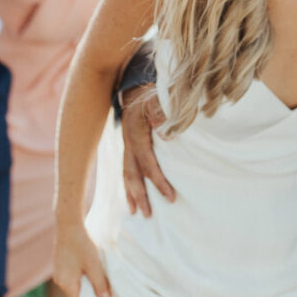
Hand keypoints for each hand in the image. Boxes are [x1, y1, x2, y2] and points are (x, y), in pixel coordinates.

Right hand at [53, 221, 110, 296]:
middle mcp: (60, 280)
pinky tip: (94, 269)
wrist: (69, 224)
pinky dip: (84, 275)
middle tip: (107, 291)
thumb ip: (100, 283)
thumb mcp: (94, 265)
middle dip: (92, 294)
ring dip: (89, 283)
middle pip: (77, 294)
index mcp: (66, 283)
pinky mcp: (62, 264)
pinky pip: (74, 276)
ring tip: (102, 280)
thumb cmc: (81, 244)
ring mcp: (60, 272)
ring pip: (76, 284)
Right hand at [121, 84, 173, 215]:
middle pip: (131, 173)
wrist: (137, 82)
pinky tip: (131, 196)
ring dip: (131, 193)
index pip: (147, 162)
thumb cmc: (153, 90)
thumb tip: (161, 129)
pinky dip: (129, 182)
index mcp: (136, 132)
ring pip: (126, 172)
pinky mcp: (129, 143)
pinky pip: (127, 166)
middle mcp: (128, 140)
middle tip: (148, 215)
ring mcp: (126, 143)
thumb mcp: (159, 96)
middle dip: (139, 195)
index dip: (158, 181)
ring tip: (135, 211)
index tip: (170, 197)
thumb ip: (161, 110)